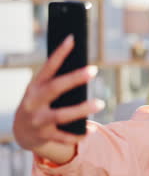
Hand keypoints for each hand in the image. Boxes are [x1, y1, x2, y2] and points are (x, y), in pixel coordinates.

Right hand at [13, 35, 103, 150]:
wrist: (22, 131)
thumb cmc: (40, 103)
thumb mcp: (41, 89)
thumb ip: (57, 79)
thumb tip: (82, 64)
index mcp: (34, 86)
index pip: (48, 67)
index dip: (59, 53)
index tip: (72, 39)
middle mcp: (34, 102)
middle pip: (55, 88)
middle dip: (74, 78)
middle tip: (94, 69)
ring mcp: (38, 120)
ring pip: (62, 115)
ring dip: (83, 109)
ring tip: (101, 103)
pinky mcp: (44, 136)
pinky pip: (63, 136)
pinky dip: (78, 134)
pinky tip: (90, 130)